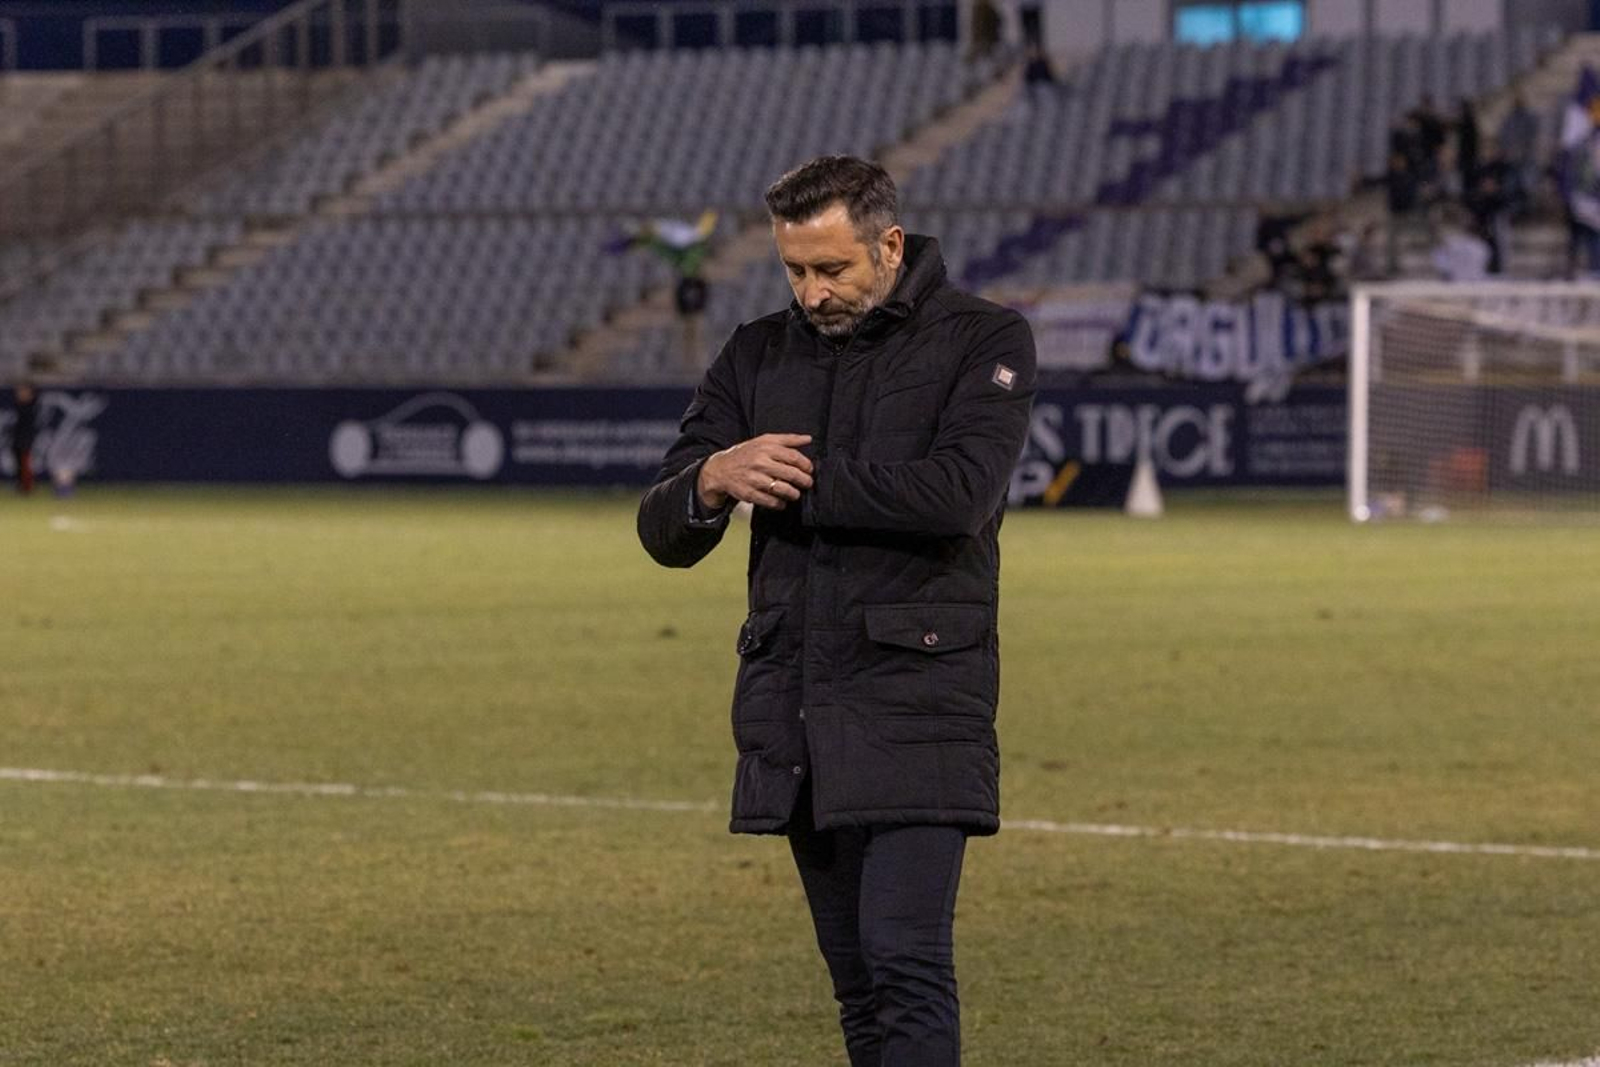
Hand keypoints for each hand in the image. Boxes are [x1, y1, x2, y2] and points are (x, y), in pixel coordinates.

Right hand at [699, 434, 813, 510]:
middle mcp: (760, 463)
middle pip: (791, 474)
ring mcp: (754, 479)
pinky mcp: (749, 493)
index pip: (793, 457)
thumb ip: (787, 439)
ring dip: (794, 493)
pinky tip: (782, 501)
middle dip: (804, 481)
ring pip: (783, 489)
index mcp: (766, 448)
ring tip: (795, 493)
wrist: (721, 469)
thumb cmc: (746, 454)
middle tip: (807, 483)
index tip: (809, 470)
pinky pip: (771, 501)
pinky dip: (780, 503)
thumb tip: (808, 439)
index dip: (806, 465)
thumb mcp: (764, 441)